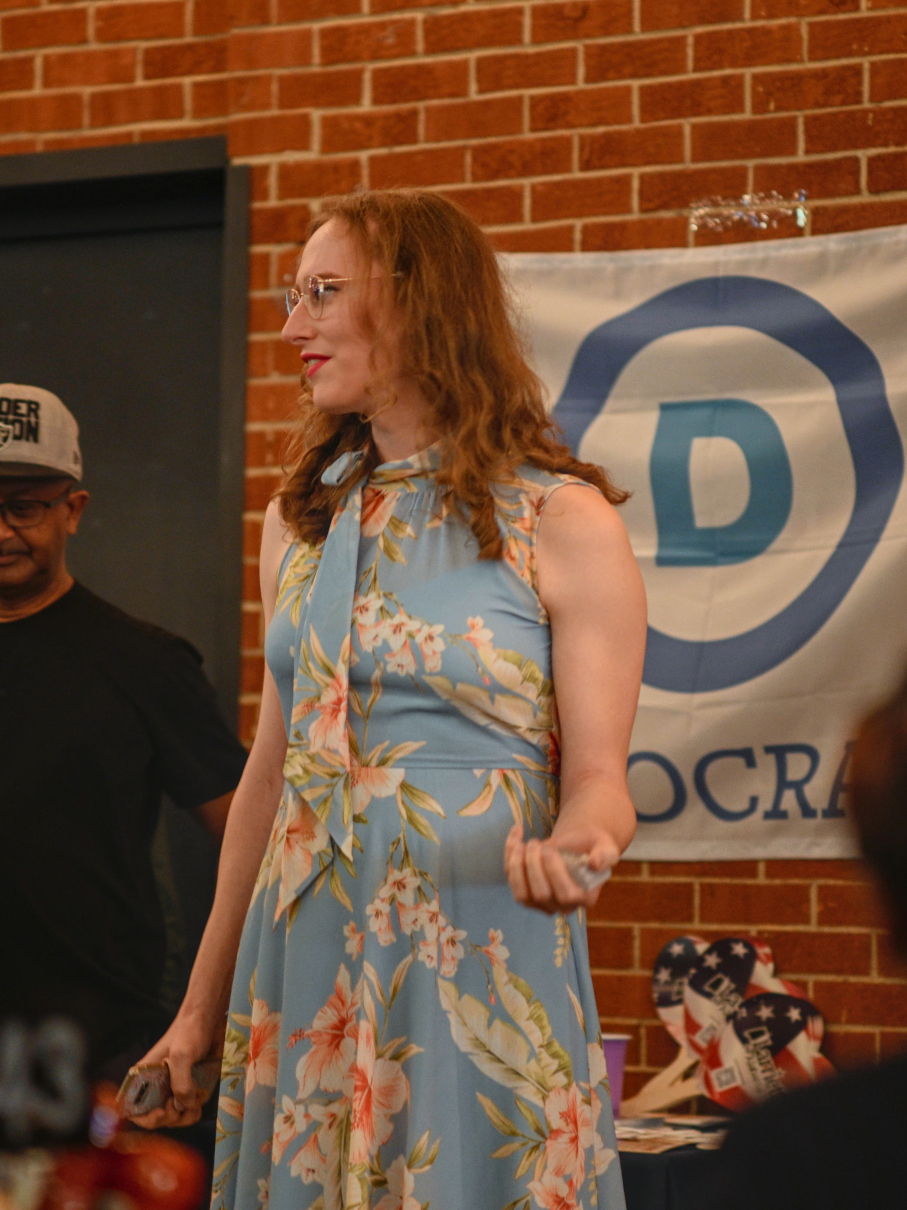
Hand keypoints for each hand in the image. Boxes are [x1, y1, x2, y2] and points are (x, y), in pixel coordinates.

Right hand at [127, 1013, 222, 1130]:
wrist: (209, 1019)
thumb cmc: (189, 1032)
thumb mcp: (181, 1055)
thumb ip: (181, 1082)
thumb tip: (185, 1106)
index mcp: (144, 1077)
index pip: (134, 1109)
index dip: (146, 1118)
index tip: (163, 1112)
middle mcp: (155, 1086)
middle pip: (157, 1118)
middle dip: (170, 1117)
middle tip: (181, 1104)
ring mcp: (172, 1088)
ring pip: (174, 1117)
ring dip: (184, 1118)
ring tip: (194, 1105)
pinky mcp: (188, 1087)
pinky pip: (188, 1109)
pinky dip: (194, 1111)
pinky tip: (199, 1101)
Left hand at [504, 821, 620, 913]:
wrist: (577, 844)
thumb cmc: (593, 846)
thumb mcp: (606, 846)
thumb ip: (606, 855)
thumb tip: (595, 863)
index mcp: (585, 898)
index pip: (566, 895)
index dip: (554, 873)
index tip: (549, 849)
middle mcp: (561, 906)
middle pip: (541, 895)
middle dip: (534, 866)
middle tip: (536, 842)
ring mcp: (540, 902)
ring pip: (521, 894)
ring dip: (517, 866)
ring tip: (522, 842)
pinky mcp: (524, 891)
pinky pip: (511, 879)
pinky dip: (509, 855)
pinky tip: (516, 832)